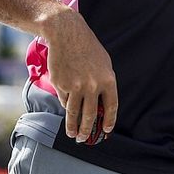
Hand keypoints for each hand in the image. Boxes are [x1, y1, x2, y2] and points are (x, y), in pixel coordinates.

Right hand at [44, 9, 117, 143]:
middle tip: (84, 139)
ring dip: (73, 127)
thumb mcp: (103, 64)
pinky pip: (64, 100)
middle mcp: (93, 85)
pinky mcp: (62, 84)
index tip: (107, 130)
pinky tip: (66, 106)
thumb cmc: (88, 49)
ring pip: (74, 113)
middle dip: (87, 130)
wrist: (68, 34)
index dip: (109, 120)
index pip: (111, 106)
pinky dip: (66, 104)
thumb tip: (103, 105)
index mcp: (108, 79)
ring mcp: (76, 86)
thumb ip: (104, 83)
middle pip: (91, 115)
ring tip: (72, 134)